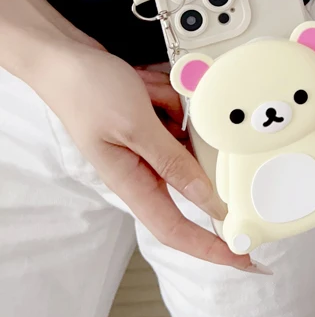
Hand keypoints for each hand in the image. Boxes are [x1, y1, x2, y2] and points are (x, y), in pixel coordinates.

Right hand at [29, 39, 254, 271]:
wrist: (68, 58)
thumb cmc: (88, 93)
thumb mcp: (135, 128)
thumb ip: (172, 162)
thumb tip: (207, 197)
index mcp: (133, 182)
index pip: (177, 230)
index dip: (211, 249)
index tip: (244, 258)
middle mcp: (143, 167)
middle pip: (191, 180)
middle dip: (205, 162)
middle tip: (224, 147)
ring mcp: (150, 143)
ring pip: (189, 140)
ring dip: (178, 114)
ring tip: (152, 95)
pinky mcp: (154, 121)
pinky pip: (181, 114)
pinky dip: (171, 97)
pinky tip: (151, 86)